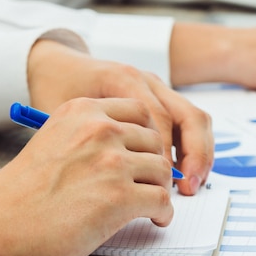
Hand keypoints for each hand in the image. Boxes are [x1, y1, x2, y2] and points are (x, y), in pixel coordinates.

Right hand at [0, 98, 174, 255]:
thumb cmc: (23, 190)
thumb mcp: (56, 138)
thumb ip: (91, 135)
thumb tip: (131, 147)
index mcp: (83, 110)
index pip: (140, 111)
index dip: (147, 137)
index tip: (144, 155)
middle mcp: (100, 129)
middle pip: (155, 141)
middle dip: (155, 164)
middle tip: (149, 183)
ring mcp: (111, 162)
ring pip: (162, 170)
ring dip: (160, 189)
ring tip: (149, 203)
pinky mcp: (118, 197)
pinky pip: (161, 200)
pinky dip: (163, 213)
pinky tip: (154, 219)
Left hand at [27, 39, 213, 194]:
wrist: (60, 67)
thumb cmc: (56, 90)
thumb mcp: (64, 113)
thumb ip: (87, 137)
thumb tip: (113, 179)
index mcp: (124, 79)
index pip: (159, 117)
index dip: (164, 154)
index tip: (160, 186)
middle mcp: (147, 81)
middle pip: (188, 115)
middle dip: (195, 155)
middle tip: (188, 187)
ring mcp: (158, 89)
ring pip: (195, 119)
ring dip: (199, 154)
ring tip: (191, 186)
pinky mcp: (161, 99)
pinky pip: (187, 123)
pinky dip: (191, 150)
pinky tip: (182, 175)